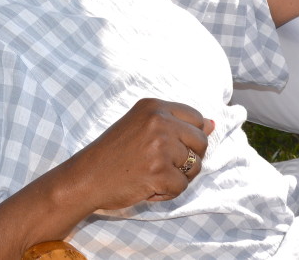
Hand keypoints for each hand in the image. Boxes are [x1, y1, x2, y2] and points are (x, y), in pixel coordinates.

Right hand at [69, 98, 213, 209]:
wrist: (85, 177)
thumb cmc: (113, 153)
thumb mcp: (142, 126)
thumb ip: (176, 123)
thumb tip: (213, 125)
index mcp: (154, 106)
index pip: (196, 118)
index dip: (189, 138)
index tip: (172, 147)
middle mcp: (160, 121)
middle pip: (201, 142)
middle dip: (188, 159)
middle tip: (162, 165)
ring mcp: (160, 146)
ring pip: (195, 166)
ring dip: (177, 177)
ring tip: (152, 174)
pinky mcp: (159, 172)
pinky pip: (182, 187)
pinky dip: (167, 192)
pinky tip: (147, 186)